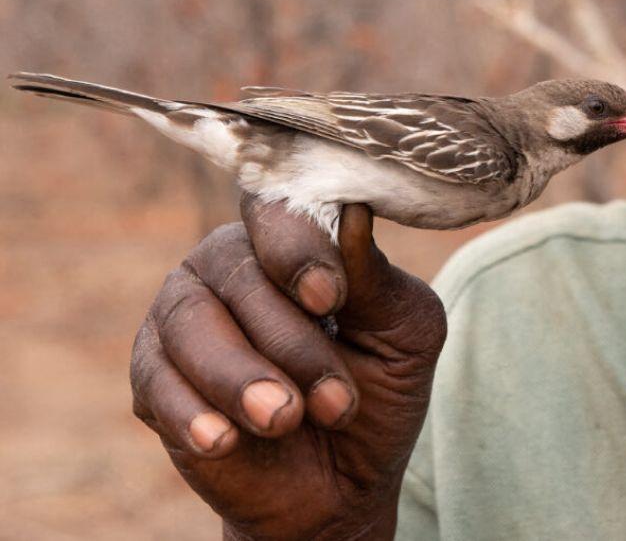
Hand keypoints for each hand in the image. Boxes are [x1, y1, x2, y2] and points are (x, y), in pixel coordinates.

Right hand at [130, 198, 446, 539]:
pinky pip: (157, 381)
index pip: (279, 211)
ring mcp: (184, 315)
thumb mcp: (404, 334)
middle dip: (291, 341)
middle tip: (335, 402)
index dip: (299, 250)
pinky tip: (226, 439)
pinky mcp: (154, 377)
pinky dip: (192, 412)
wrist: (343, 482)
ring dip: (240, 376)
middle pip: (239, 272)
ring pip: (190, 323)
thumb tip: (355, 213)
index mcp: (293, 237)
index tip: (330, 300)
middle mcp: (231, 262)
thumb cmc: (379, 387)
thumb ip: (375, 279)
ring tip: (285, 420)